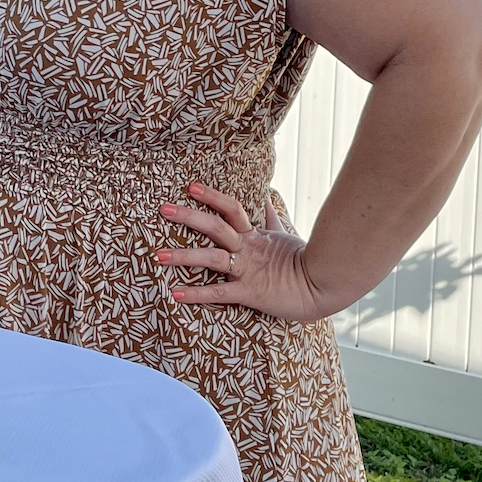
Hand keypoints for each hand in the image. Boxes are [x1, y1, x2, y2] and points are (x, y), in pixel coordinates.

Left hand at [157, 182, 329, 322]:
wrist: (323, 286)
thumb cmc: (303, 261)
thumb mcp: (284, 235)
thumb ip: (271, 218)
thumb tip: (266, 197)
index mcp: (255, 235)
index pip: (231, 209)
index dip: (212, 197)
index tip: (191, 187)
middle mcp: (247, 249)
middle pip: (214, 227)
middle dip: (188, 217)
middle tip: (163, 209)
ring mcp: (248, 270)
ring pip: (211, 257)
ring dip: (183, 256)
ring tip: (158, 256)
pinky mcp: (250, 292)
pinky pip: (220, 293)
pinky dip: (197, 294)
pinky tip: (176, 294)